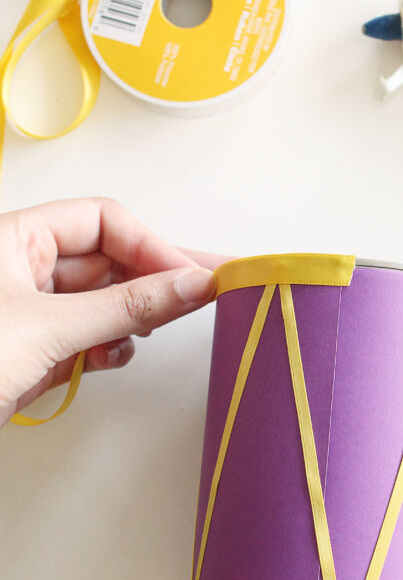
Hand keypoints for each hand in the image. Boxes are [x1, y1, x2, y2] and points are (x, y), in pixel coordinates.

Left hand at [0, 197, 224, 424]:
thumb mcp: (48, 329)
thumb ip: (127, 306)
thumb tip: (190, 283)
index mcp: (14, 239)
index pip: (102, 222)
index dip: (150, 246)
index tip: (188, 276)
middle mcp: (20, 269)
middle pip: (106, 261)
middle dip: (151, 280)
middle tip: (207, 290)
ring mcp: (26, 313)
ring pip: (98, 303)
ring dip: (128, 318)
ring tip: (150, 329)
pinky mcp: (30, 353)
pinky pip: (83, 338)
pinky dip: (104, 348)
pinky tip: (111, 357)